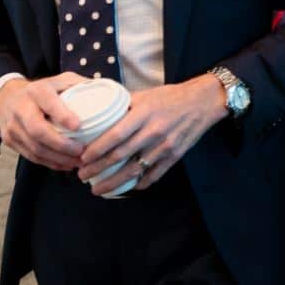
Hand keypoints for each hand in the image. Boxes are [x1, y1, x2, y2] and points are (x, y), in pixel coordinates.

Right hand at [0, 72, 87, 169]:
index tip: (78, 126)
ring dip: (58, 158)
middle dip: (61, 144)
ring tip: (78, 162)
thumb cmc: (42, 90)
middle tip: (81, 151)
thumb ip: (80, 85)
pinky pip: (31, 156)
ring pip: (34, 148)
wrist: (5, 98)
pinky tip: (65, 165)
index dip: (62, 115)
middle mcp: (21, 108)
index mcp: (37, 91)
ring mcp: (13, 127)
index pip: (48, 103)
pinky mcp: (10, 141)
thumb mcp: (60, 80)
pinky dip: (50, 163)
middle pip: (38, 131)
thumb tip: (108, 91)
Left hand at [78, 75, 225, 194]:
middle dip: (98, 169)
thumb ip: (123, 105)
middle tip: (82, 176)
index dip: (96, 150)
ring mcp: (164, 146)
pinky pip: (154, 175)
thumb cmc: (171, 96)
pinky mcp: (174, 156)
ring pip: (134, 170)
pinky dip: (140, 184)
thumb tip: (98, 113)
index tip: (82, 158)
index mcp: (144, 114)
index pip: (115, 135)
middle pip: (120, 156)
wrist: (202, 102)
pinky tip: (127, 188)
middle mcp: (153, 131)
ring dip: (113, 182)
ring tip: (98, 189)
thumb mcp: (145, 94)